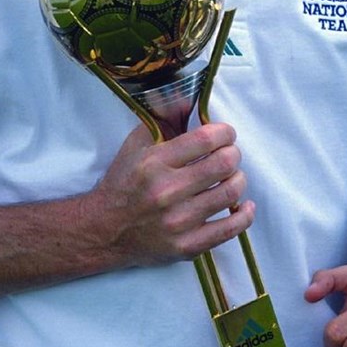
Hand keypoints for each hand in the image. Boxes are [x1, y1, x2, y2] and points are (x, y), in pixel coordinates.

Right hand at [91, 121, 252, 265]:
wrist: (103, 231)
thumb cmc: (124, 183)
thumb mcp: (136, 145)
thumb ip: (164, 121)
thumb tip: (192, 100)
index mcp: (155, 163)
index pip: (207, 139)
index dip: (225, 132)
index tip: (224, 135)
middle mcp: (167, 192)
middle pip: (225, 164)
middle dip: (233, 154)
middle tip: (228, 155)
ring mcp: (178, 222)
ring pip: (231, 192)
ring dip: (237, 179)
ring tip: (229, 177)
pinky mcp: (186, 247)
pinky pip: (230, 229)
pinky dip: (244, 214)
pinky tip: (243, 204)